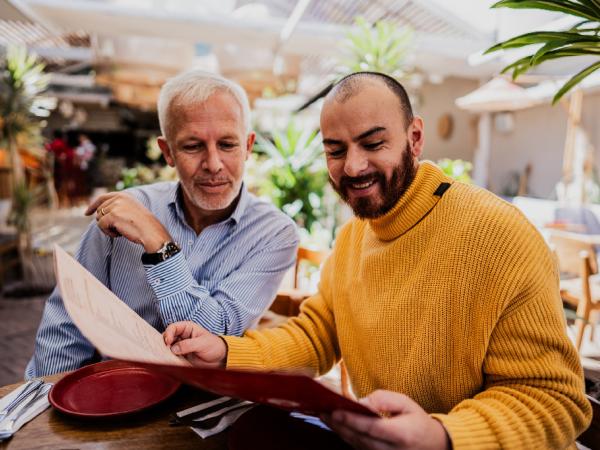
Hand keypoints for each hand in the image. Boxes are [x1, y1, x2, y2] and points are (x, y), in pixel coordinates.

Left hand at [85, 192, 171, 251]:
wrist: (151, 231)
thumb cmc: (143, 225)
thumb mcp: (131, 211)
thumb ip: (117, 208)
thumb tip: (99, 213)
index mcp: (124, 195)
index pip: (102, 198)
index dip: (93, 206)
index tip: (87, 213)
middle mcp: (118, 197)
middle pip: (99, 211)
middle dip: (105, 222)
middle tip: (119, 228)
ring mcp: (115, 205)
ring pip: (99, 219)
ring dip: (108, 228)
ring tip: (121, 230)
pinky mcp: (112, 215)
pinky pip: (101, 226)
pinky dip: (108, 233)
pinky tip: (119, 233)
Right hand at [163, 321, 226, 367]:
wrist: (219, 359)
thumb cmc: (213, 346)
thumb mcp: (202, 343)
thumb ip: (188, 345)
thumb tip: (174, 349)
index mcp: (188, 328)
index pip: (173, 327)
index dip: (168, 333)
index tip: (168, 342)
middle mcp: (182, 336)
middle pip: (168, 337)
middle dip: (165, 343)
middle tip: (167, 351)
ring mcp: (180, 346)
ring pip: (168, 347)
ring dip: (167, 352)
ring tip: (168, 357)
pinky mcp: (181, 356)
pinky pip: (171, 356)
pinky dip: (169, 358)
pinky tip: (171, 361)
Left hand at [322, 390, 449, 449]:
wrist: (434, 446)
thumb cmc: (418, 421)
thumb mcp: (406, 403)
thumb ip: (384, 400)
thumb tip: (361, 403)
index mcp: (401, 435)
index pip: (371, 428)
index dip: (351, 421)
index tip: (335, 411)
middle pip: (359, 438)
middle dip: (339, 425)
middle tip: (321, 410)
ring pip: (356, 445)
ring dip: (338, 431)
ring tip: (323, 415)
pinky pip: (358, 448)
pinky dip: (345, 436)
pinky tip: (335, 425)